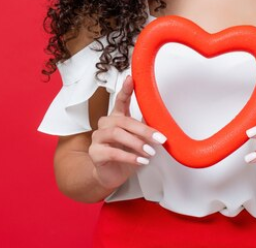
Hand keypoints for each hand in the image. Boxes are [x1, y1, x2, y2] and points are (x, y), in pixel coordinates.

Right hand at [88, 74, 166, 190]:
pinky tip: (140, 161)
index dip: (126, 90)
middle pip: (123, 120)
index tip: (131, 79)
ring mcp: (97, 138)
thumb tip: (161, 116)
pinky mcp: (95, 152)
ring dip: (136, 143)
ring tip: (149, 152)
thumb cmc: (125, 155)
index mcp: (116, 118)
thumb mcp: (139, 139)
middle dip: (143, 130)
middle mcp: (105, 125)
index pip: (120, 100)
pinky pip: (112, 152)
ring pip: (117, 134)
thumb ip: (146, 126)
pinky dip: (129, 157)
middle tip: (159, 138)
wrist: (111, 176)